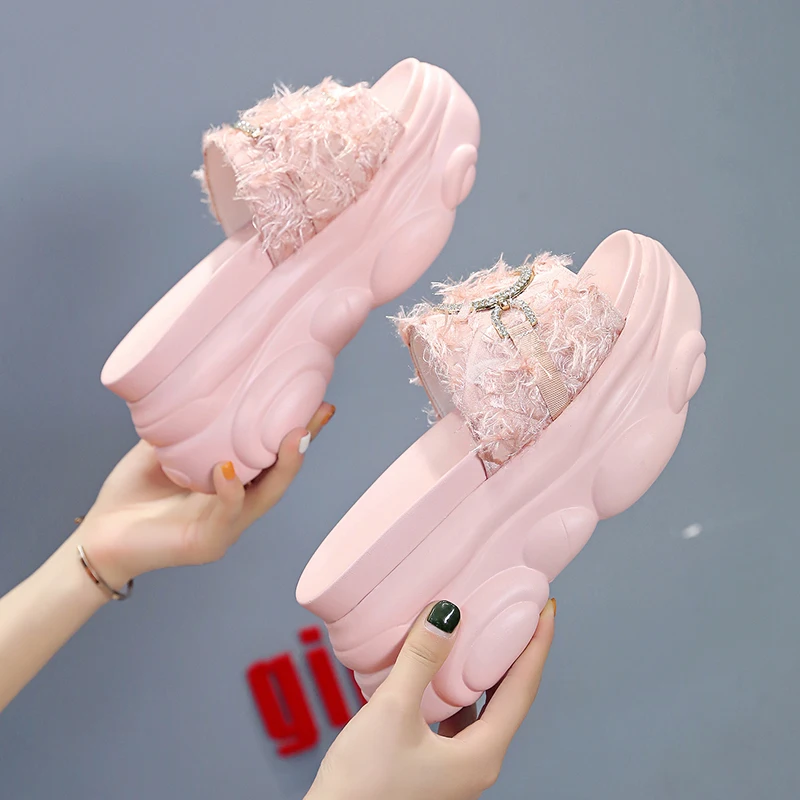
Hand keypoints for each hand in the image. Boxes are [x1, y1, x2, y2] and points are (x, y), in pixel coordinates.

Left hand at [76, 403, 334, 588]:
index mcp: (233, 483)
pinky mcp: (206, 543)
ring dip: (283, 466)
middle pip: (281, 475)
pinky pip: (224, 516)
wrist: (99, 537)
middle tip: (319, 414)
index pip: (272, 456)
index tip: (320, 403)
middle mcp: (238, 505)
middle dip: (302, 444)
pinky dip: (228, 492)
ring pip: (265, 497)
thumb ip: (190, 428)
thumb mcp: (165, 449)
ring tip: (293, 437)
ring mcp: (226, 527)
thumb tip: (210, 387)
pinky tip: (226, 471)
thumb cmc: (133, 494)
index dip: (299, 431)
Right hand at [307, 598, 555, 799]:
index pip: (522, 688)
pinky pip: (455, 719)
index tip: (545, 608)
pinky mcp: (431, 770)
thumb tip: (447, 614)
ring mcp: (454, 770)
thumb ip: (420, 660)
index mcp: (482, 755)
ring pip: (480, 709)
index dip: (536, 645)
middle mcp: (476, 765)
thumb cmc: (363, 788)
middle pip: (507, 697)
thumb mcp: (392, 713)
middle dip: (513, 653)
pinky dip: (455, 689)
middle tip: (516, 613)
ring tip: (480, 634)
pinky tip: (438, 673)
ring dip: (483, 671)